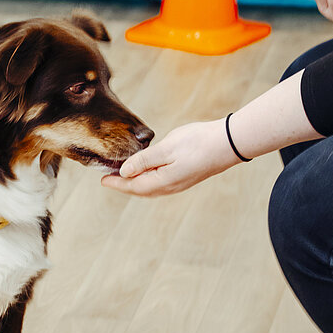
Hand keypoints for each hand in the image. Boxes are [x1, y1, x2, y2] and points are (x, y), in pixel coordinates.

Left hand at [100, 119, 241, 196]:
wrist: (229, 143)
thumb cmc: (198, 143)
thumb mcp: (166, 148)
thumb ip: (144, 161)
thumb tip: (124, 171)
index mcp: (163, 181)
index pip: (133, 186)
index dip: (117, 183)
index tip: (103, 180)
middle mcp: (171, 186)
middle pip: (141, 190)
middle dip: (124, 185)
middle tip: (109, 179)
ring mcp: (180, 183)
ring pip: (151, 187)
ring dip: (136, 183)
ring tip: (124, 176)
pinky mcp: (186, 177)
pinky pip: (161, 183)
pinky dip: (148, 179)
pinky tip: (147, 171)